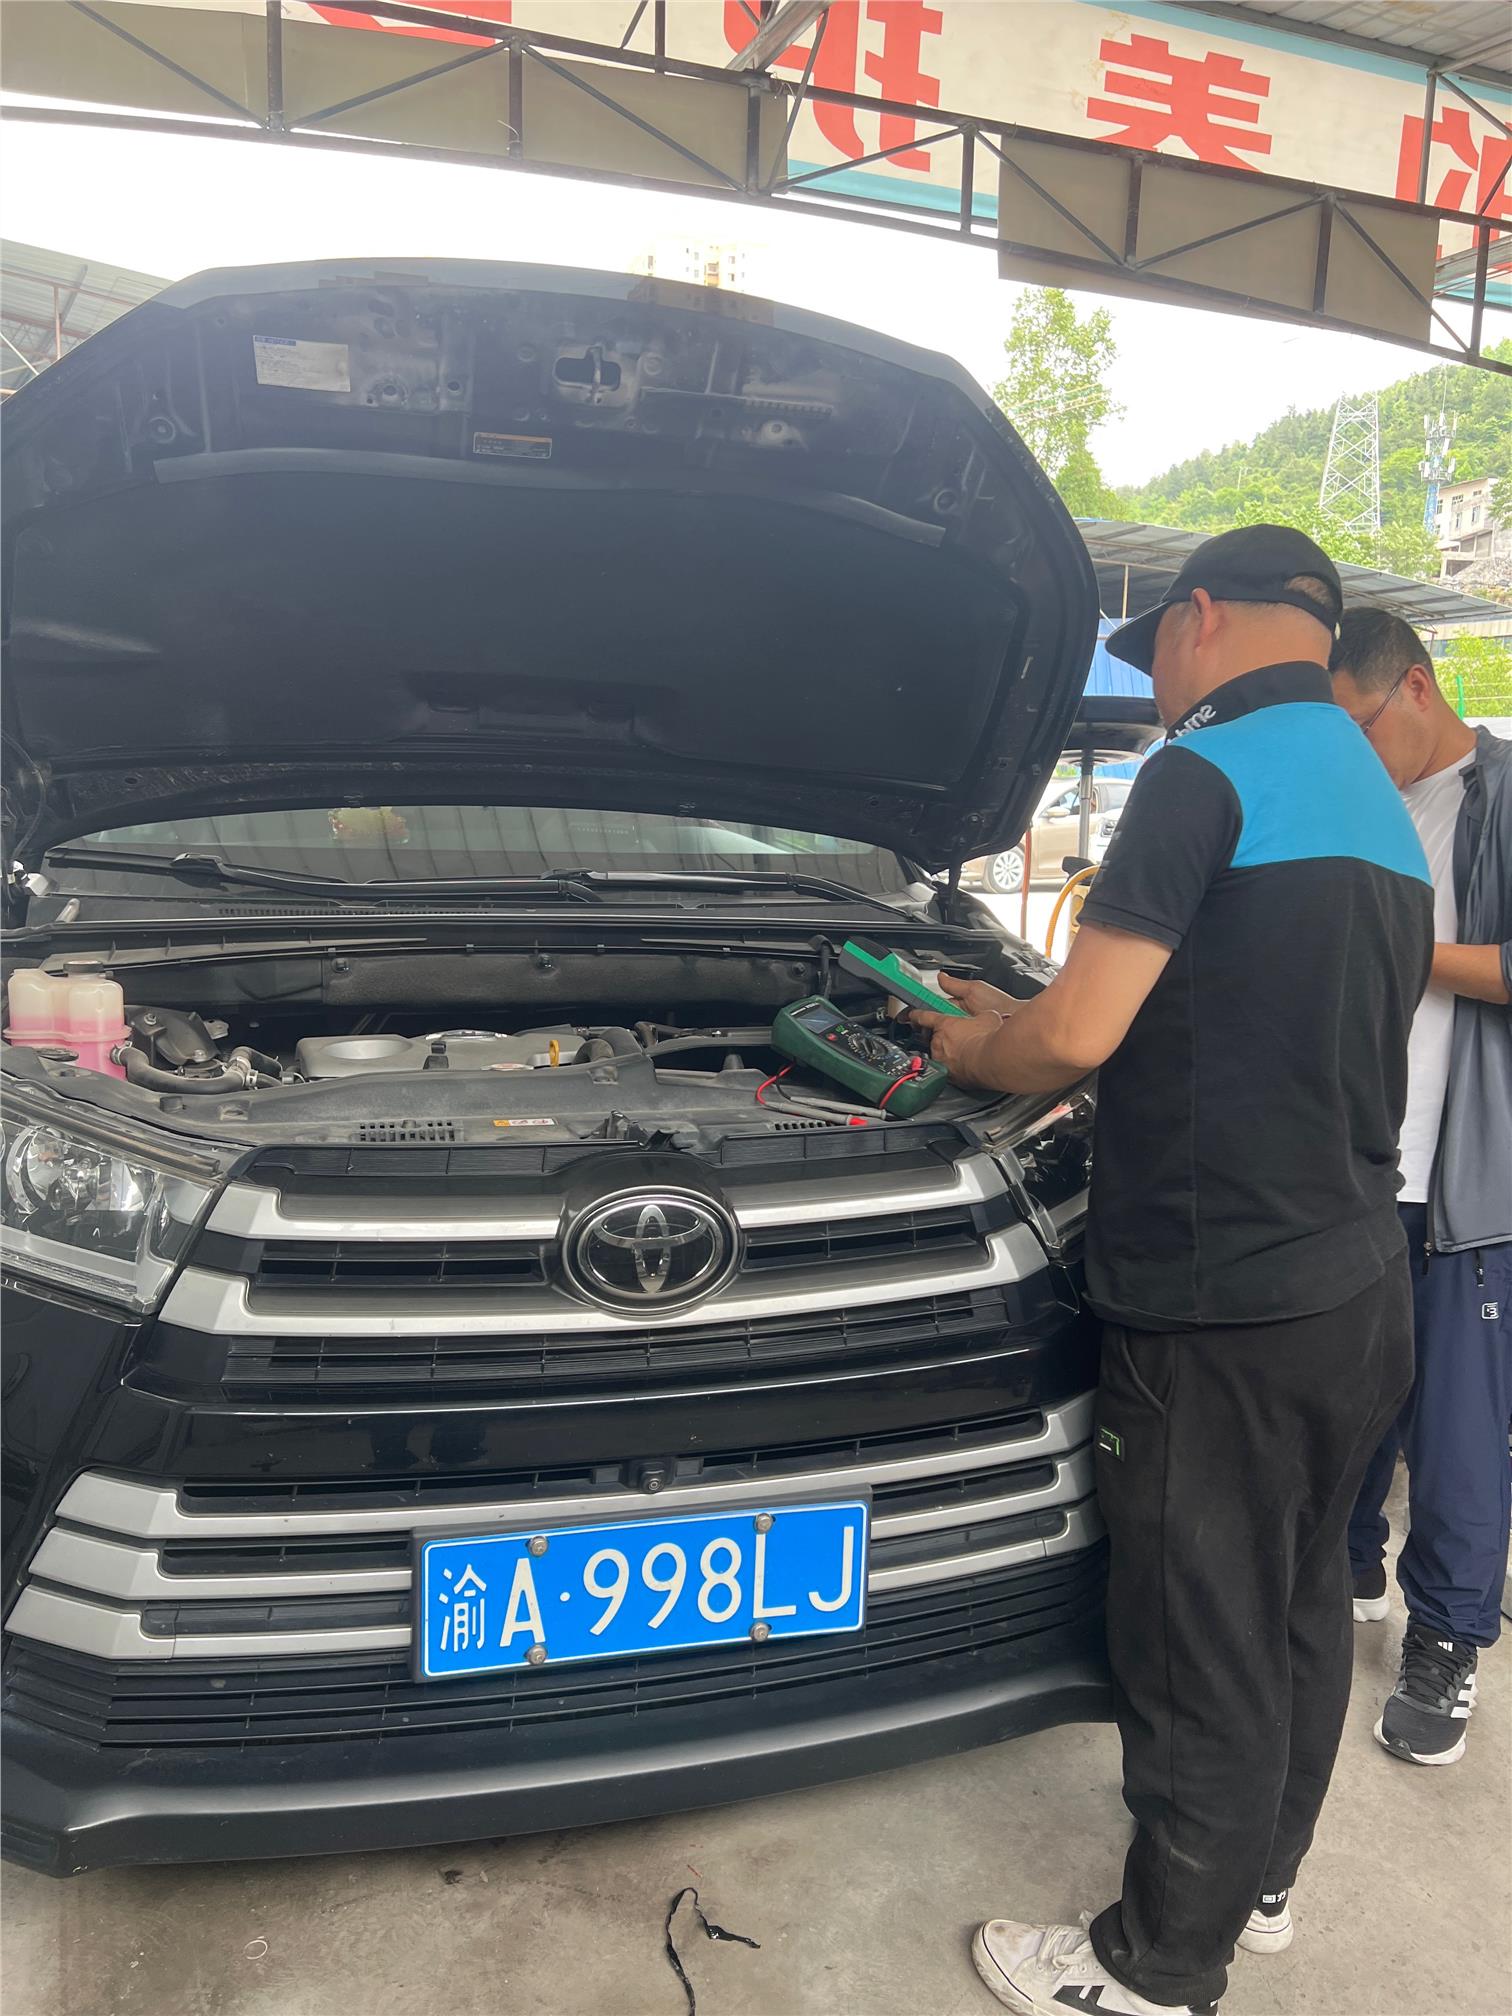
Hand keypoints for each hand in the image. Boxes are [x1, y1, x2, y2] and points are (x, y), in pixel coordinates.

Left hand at [908, 971, 1019, 1090]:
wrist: (989, 1061)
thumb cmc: (986, 1039)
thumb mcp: (987, 1018)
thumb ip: (980, 1016)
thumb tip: (987, 1017)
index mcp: (945, 1025)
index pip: (925, 1017)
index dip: (916, 1015)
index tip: (912, 1015)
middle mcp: (938, 1042)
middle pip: (932, 1038)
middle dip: (942, 1038)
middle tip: (955, 1038)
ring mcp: (941, 1061)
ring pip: (938, 1056)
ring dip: (947, 1054)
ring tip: (963, 1054)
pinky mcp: (948, 1077)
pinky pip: (947, 1071)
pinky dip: (954, 1069)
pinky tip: (966, 1067)